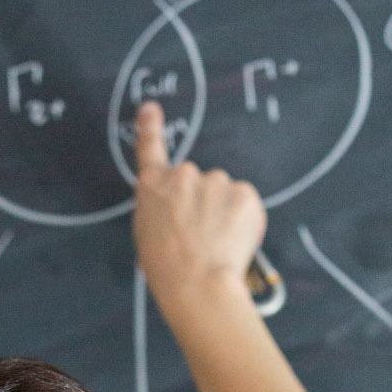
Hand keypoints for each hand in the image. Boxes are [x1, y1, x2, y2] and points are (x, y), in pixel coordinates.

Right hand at [132, 101, 266, 318]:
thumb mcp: (146, 234)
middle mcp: (183, 175)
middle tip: (200, 235)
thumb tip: (178, 210)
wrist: (197, 283)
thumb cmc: (166, 269)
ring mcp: (216, 181)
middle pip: (198, 182)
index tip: (151, 109)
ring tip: (216, 244)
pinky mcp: (244, 193)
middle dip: (202, 202)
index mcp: (153, 186)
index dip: (150, 127)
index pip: (150, 148)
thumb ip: (160, 209)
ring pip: (224, 194)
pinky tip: (232, 242)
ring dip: (224, 213)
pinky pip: (245, 204)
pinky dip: (243, 221)